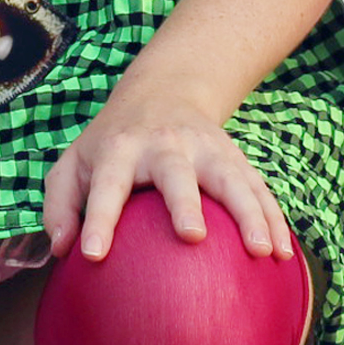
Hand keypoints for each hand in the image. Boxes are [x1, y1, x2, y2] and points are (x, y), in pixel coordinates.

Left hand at [43, 86, 286, 262]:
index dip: (97, 218)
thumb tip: (62, 250)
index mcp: (119, 150)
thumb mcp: (72, 163)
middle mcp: (163, 145)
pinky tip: (284, 254)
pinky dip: (274, 218)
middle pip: (176, 174)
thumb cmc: (110, 143)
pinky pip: (257, 188)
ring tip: (263, 251)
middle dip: (185, 203)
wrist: (163, 90)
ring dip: (250, 213)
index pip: (105, 185)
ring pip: (231, 178)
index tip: (92, 253)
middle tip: (192, 236)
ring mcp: (204, 149)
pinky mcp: (233, 157)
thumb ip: (58, 205)